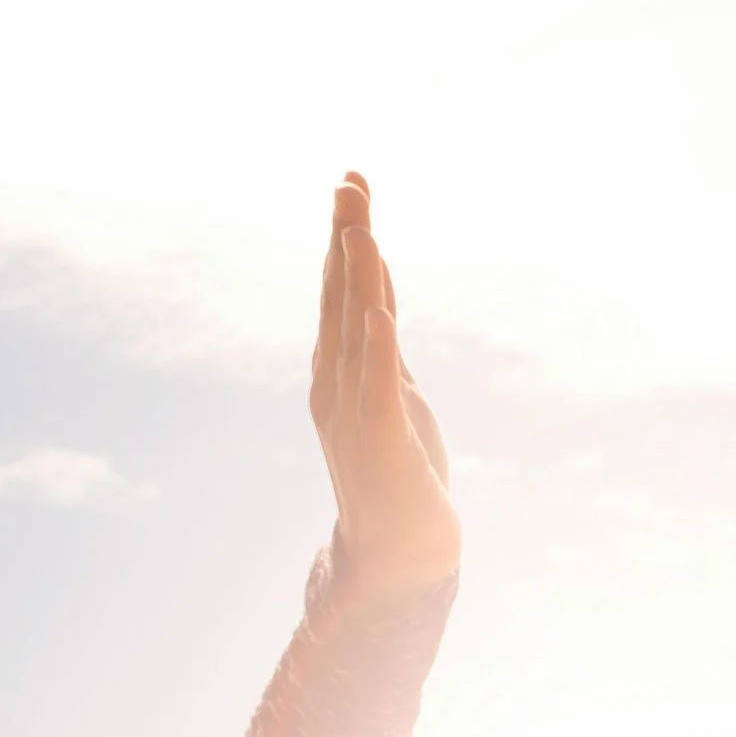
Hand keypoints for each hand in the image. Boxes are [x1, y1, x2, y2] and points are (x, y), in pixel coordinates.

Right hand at [309, 173, 460, 602]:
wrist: (397, 555)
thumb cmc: (399, 477)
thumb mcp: (392, 395)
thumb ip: (380, 347)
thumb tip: (374, 295)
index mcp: (338, 375)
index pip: (342, 294)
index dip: (346, 238)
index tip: (353, 183)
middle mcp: (337, 387)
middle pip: (341, 300)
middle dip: (345, 239)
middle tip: (348, 181)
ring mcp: (355, 414)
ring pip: (354, 332)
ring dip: (356, 277)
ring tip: (359, 225)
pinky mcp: (384, 440)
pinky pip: (379, 384)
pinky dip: (378, 345)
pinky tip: (379, 309)